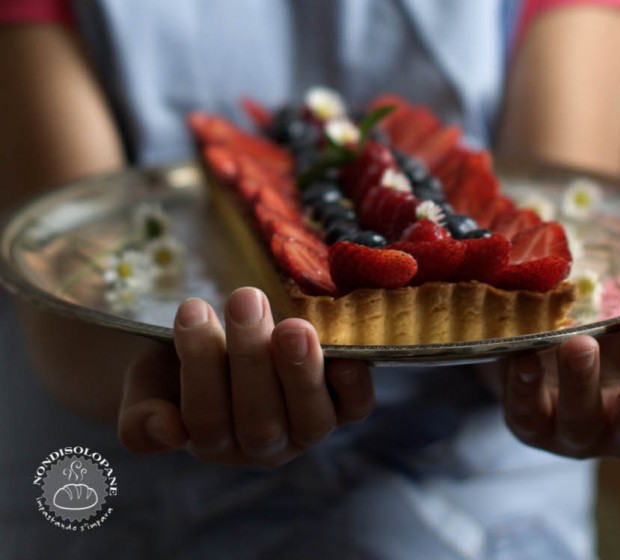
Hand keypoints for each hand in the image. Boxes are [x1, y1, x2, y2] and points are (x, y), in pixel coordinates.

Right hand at [117, 287, 373, 465]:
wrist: (227, 340)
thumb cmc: (179, 364)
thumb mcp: (148, 385)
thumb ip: (141, 419)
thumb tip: (167, 429)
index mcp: (212, 441)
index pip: (205, 420)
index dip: (199, 364)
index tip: (192, 307)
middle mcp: (261, 445)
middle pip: (258, 422)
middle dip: (250, 357)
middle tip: (244, 297)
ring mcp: (304, 429)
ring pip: (309, 421)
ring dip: (300, 371)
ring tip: (292, 326)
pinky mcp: (344, 407)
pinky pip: (355, 408)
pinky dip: (353, 385)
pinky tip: (346, 355)